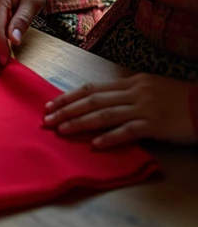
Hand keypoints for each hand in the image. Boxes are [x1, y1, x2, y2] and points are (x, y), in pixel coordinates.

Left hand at [43, 74, 196, 148]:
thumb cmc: (178, 98)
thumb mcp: (150, 88)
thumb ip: (128, 94)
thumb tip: (105, 101)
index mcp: (131, 82)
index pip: (92, 88)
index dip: (69, 96)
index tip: (50, 104)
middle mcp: (134, 92)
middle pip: (93, 100)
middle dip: (67, 109)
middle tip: (47, 119)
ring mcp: (144, 108)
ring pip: (105, 114)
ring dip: (81, 122)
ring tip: (62, 130)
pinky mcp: (155, 125)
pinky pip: (128, 131)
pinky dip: (110, 137)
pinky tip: (95, 144)